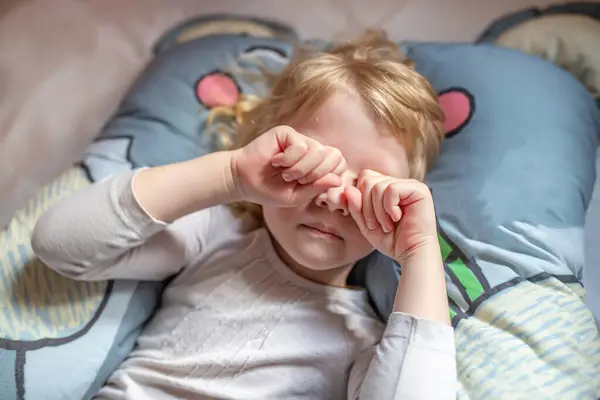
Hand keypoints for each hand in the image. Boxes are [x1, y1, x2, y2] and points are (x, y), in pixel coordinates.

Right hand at [230, 125, 346, 206]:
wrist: (244, 181)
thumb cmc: (269, 190)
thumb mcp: (296, 196)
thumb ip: (316, 188)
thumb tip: (337, 180)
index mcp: (318, 165)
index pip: (340, 165)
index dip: (329, 177)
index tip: (308, 186)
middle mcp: (312, 150)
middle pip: (334, 156)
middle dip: (316, 174)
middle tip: (297, 180)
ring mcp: (300, 139)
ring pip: (318, 150)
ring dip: (301, 168)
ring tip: (286, 174)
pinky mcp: (287, 133)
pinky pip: (301, 145)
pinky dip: (289, 159)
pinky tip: (276, 162)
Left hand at [344, 170, 437, 263]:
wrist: (412, 254)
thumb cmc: (391, 241)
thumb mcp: (366, 224)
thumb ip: (356, 207)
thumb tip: (348, 189)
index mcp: (387, 187)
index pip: (364, 178)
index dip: (360, 199)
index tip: (369, 221)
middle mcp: (399, 182)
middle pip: (368, 179)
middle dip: (367, 207)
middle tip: (377, 225)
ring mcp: (410, 184)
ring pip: (377, 186)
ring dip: (378, 211)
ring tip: (387, 225)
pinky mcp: (419, 189)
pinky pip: (391, 189)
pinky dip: (389, 208)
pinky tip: (397, 218)